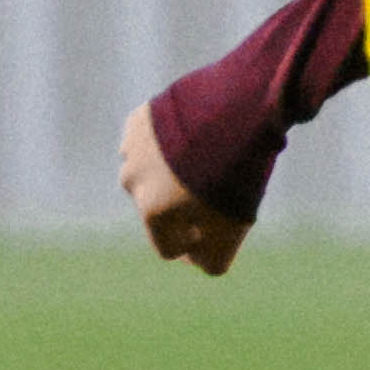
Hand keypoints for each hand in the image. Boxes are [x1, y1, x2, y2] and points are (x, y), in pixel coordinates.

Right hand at [122, 97, 247, 272]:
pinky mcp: (139, 118)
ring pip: (151, 172)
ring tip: (206, 158)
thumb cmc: (237, 171)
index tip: (217, 225)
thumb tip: (194, 262)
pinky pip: (150, 141)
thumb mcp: (233, 225)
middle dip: (181, 205)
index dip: (194, 244)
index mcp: (152, 210)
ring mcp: (132, 148)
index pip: (167, 247)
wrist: (238, 106)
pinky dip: (167, 143)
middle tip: (216, 184)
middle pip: (158, 208)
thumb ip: (212, 258)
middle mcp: (132, 180)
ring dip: (171, 171)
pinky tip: (194, 135)